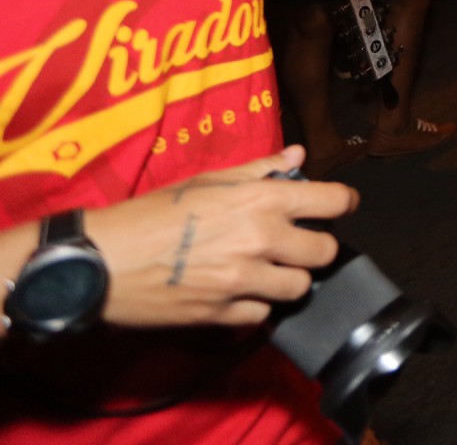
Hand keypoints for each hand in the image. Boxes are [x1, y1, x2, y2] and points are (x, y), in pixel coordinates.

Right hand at [86, 146, 357, 327]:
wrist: (100, 261)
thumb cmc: (149, 214)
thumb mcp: (205, 181)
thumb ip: (258, 169)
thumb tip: (298, 155)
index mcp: (260, 199)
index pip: (333, 202)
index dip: (341, 203)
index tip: (337, 207)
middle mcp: (260, 239)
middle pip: (325, 251)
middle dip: (315, 246)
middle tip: (295, 244)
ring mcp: (243, 280)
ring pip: (300, 288)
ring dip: (289, 279)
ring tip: (268, 270)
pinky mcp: (223, 315)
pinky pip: (263, 315)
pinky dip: (257, 305)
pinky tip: (240, 292)